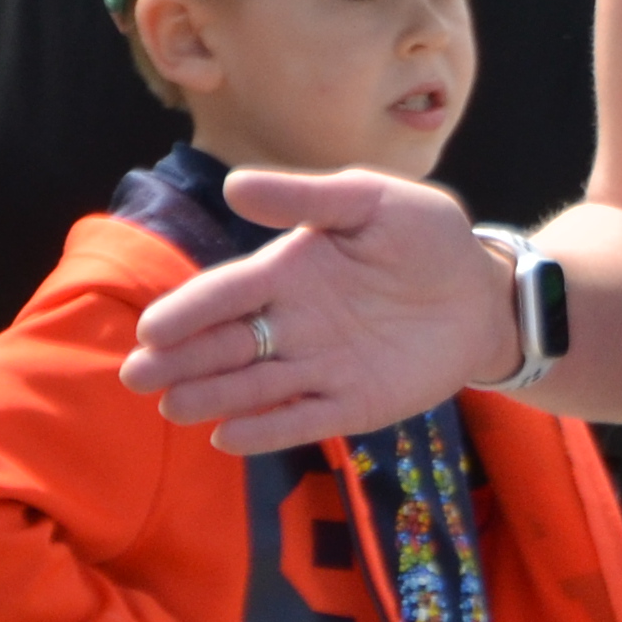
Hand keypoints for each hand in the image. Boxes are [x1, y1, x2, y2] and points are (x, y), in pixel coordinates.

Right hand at [119, 167, 511, 452]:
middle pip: (226, 345)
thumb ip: (309, 199)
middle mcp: (292, 324)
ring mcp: (318, 367)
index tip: (152, 329)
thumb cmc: (425, 237)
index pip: (226, 293)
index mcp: (287, 272)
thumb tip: (234, 185)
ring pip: (254, 387)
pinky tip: (229, 437)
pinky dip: (266, 429)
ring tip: (174, 407)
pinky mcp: (351, 404)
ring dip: (213, 397)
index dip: (188, 311)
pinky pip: (302, 420)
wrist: (484, 291)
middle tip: (137, 376)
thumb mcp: (373, 201)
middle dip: (180, 361)